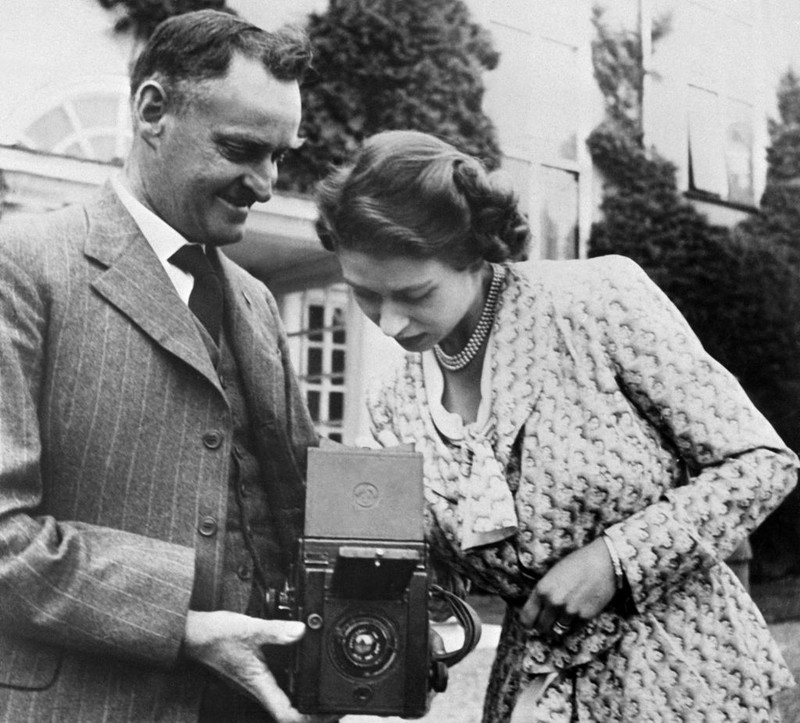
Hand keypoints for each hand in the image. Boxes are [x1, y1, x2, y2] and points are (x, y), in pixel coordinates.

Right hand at [182, 610, 335, 722]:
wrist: (193, 635)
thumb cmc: (215, 636)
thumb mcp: (250, 629)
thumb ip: (276, 630)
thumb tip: (301, 631)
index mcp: (259, 685)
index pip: (287, 715)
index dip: (309, 719)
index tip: (327, 713)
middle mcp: (257, 689)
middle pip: (288, 714)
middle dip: (312, 713)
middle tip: (333, 706)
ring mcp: (255, 684)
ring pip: (283, 702)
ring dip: (303, 702)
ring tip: (324, 695)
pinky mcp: (253, 675)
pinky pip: (277, 688)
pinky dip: (294, 687)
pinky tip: (302, 675)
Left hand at [518, 537, 616, 638]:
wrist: (603, 562)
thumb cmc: (577, 563)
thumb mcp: (552, 574)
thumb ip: (543, 592)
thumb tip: (537, 610)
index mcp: (542, 589)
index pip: (526, 618)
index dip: (528, 621)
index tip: (531, 621)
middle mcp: (553, 602)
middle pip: (541, 627)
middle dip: (544, 624)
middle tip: (549, 619)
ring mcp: (570, 611)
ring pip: (557, 631)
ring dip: (558, 625)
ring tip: (563, 615)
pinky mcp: (585, 617)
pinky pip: (573, 630)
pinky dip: (572, 626)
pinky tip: (575, 614)